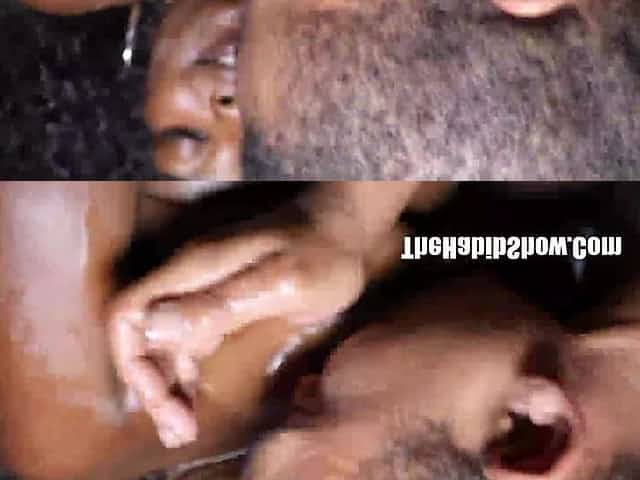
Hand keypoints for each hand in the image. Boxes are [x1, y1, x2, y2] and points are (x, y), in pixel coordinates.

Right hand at [107, 219, 367, 448]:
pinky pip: (189, 343)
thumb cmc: (322, 254)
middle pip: (142, 333)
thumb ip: (221, 303)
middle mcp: (191, 279)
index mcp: (196, 269)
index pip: (130, 313)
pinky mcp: (223, 302)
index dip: (133, 359)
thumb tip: (155, 328)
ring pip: (163, 343)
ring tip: (181, 431)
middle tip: (177, 431)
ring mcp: (205, 290)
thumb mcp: (282, 282)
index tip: (163, 401)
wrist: (346, 232)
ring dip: (166, 388)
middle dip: (151, 384)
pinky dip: (185, 376)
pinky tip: (192, 404)